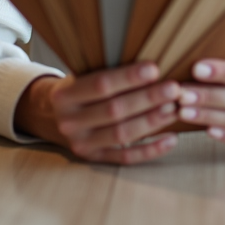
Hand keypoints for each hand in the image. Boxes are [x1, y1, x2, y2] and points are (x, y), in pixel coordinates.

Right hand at [14, 62, 180, 163]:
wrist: (49, 117)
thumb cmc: (77, 90)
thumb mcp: (80, 75)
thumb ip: (106, 70)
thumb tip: (150, 64)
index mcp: (65, 96)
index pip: (101, 85)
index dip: (129, 77)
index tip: (155, 69)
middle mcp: (70, 122)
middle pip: (114, 110)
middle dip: (147, 99)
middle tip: (174, 89)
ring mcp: (81, 144)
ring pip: (122, 135)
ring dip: (152, 122)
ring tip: (174, 108)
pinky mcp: (94, 159)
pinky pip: (126, 158)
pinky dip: (151, 150)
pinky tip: (171, 138)